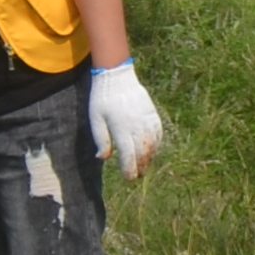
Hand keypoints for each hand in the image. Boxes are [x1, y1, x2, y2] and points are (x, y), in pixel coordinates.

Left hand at [87, 59, 166, 178]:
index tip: (129, 177)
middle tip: (137, 175)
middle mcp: (136, 126)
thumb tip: (104, 158)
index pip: (128, 155)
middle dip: (141, 166)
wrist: (116, 76)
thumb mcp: (95, 120)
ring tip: (145, 165)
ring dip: (150, 157)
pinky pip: (158, 132)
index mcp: (121, 129)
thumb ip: (101, 140)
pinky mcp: (152, 113)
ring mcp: (146, 119)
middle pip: (143, 152)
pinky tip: (153, 148)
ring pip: (153, 144)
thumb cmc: (102, 99)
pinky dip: (157, 143)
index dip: (130, 169)